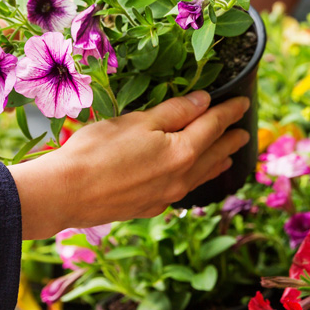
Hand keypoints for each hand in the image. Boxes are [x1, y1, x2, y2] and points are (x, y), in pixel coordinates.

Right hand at [9, 92, 250, 238]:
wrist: (65, 194)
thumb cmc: (96, 151)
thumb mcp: (137, 121)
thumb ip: (174, 112)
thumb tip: (203, 102)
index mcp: (182, 152)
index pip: (214, 126)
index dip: (229, 112)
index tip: (243, 105)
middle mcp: (181, 178)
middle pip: (214, 154)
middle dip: (230, 141)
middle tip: (244, 133)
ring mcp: (167, 197)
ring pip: (202, 177)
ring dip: (217, 164)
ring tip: (228, 158)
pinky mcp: (150, 208)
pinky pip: (183, 191)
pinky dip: (195, 180)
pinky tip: (191, 179)